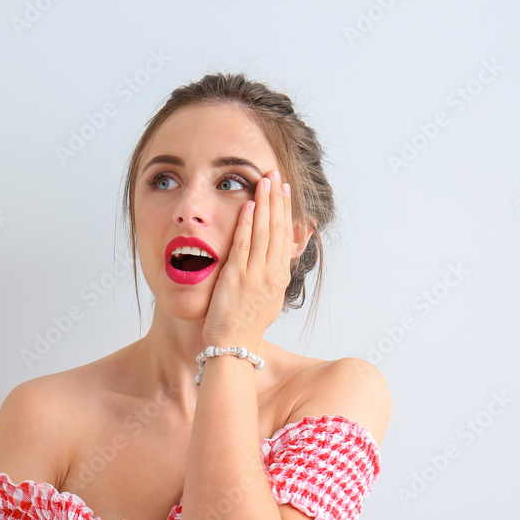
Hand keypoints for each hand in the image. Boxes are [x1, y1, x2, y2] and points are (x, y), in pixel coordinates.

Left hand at [202, 169, 294, 347]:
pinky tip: (249, 206)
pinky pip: (244, 245)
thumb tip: (277, 257)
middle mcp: (272, 274)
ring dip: (265, 204)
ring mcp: (256, 275)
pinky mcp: (237, 277)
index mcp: (279, 277)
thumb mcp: (268, 297)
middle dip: (278, 199)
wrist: (234, 344)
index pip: (286, 236)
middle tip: (276, 175)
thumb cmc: (246, 323)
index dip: (286, 210)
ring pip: (265, 232)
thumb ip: (273, 273)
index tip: (284, 190)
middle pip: (278, 228)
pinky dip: (248, 224)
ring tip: (265, 181)